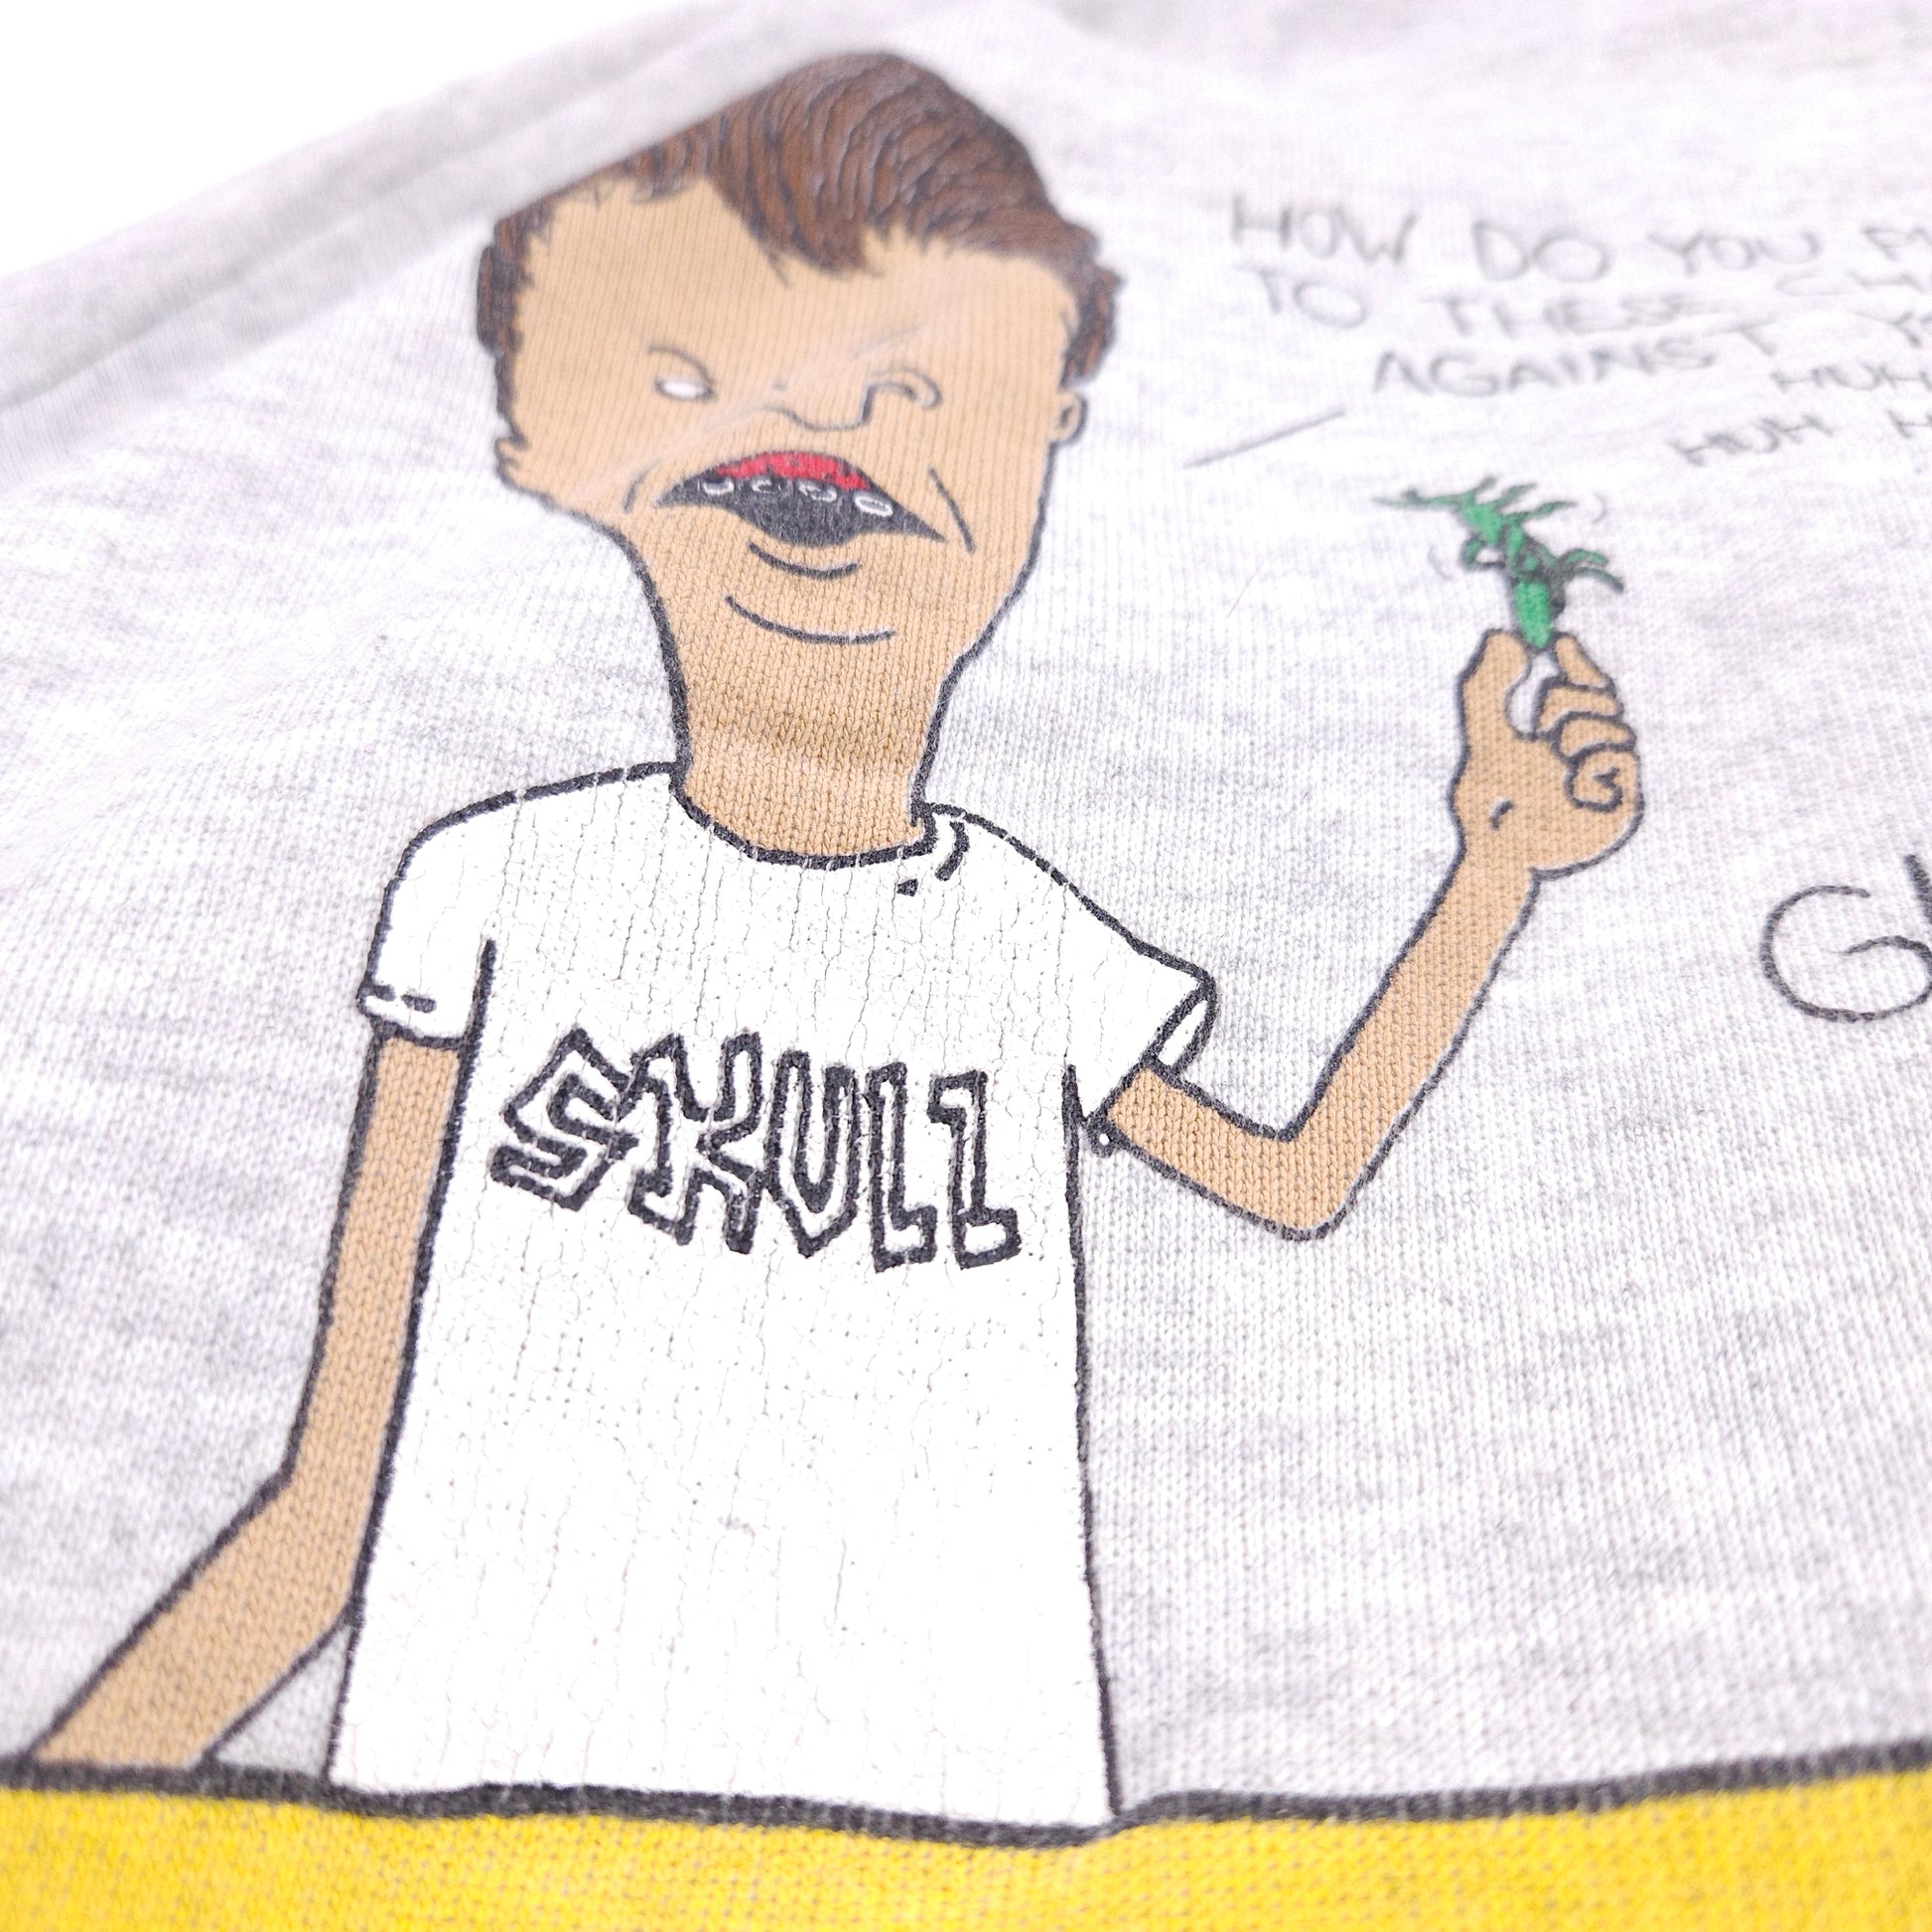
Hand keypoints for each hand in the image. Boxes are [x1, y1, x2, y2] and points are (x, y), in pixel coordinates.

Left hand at [1452, 630, 1640, 879]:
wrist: (1495, 850)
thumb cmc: (1487, 804)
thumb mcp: (1484, 735)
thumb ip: (1488, 688)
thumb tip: (1501, 636)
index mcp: (1564, 740)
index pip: (1585, 689)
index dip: (1578, 661)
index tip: (1558, 641)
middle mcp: (1591, 756)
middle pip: (1605, 697)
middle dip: (1568, 698)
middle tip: (1540, 723)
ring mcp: (1610, 780)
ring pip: (1615, 725)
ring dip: (1575, 733)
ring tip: (1553, 760)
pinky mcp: (1623, 806)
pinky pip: (1622, 757)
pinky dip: (1590, 765)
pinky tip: (1571, 788)